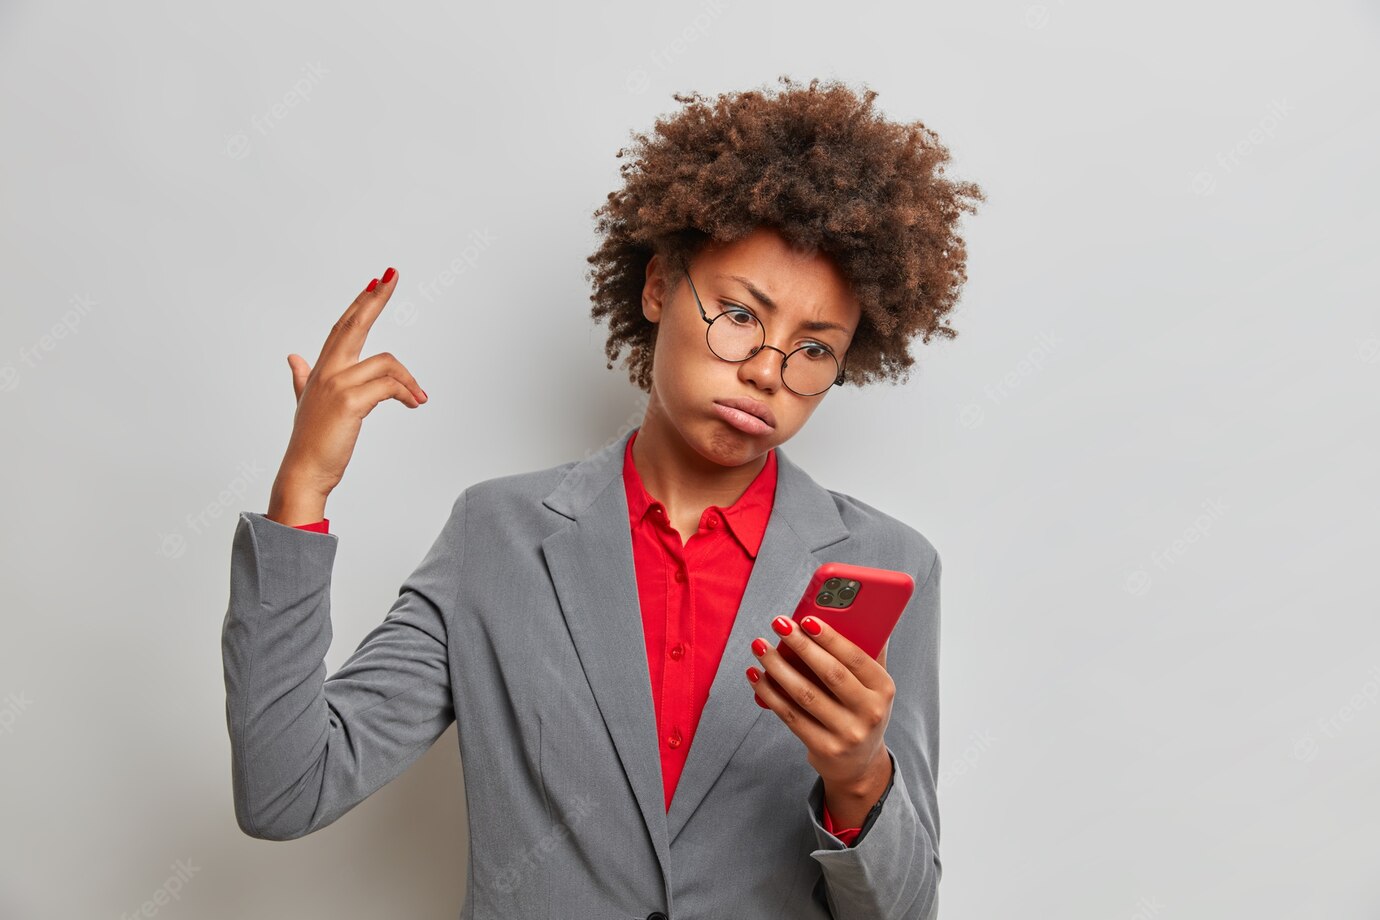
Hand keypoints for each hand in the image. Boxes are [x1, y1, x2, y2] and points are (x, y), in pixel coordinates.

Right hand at [274, 268, 427, 501]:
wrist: (305, 471)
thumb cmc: (312, 441)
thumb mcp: (306, 403)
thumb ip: (301, 378)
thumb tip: (293, 357)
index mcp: (321, 370)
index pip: (342, 327)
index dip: (359, 304)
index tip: (376, 281)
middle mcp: (327, 372)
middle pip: (354, 325)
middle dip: (375, 298)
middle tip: (392, 275)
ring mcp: (337, 385)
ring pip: (385, 363)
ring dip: (409, 379)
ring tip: (419, 398)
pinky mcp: (350, 402)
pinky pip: (388, 386)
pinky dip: (406, 392)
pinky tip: (414, 403)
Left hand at [745, 615, 893, 800]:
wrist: (859, 765)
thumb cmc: (861, 710)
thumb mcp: (874, 686)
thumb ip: (868, 652)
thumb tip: (860, 610)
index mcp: (883, 689)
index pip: (856, 658)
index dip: (830, 637)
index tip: (806, 619)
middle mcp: (870, 712)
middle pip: (830, 674)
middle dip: (801, 645)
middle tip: (778, 623)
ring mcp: (847, 733)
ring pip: (805, 694)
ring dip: (778, 667)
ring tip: (760, 646)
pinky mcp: (823, 748)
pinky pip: (790, 715)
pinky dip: (770, 693)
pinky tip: (756, 675)